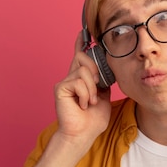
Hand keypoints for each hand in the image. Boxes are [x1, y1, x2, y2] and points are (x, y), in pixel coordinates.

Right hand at [53, 31, 111, 146]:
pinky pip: (78, 82)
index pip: (80, 56)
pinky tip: (82, 104)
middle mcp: (71, 77)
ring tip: (89, 102)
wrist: (83, 134)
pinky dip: (85, 94)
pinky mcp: (60, 88)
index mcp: (81, 78)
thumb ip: (103, 81)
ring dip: (92, 88)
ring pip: (83, 70)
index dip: (81, 43)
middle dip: (95, 70)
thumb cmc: (93, 119)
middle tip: (97, 87)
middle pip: (83, 57)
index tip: (83, 31)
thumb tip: (105, 69)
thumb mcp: (104, 96)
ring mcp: (64, 82)